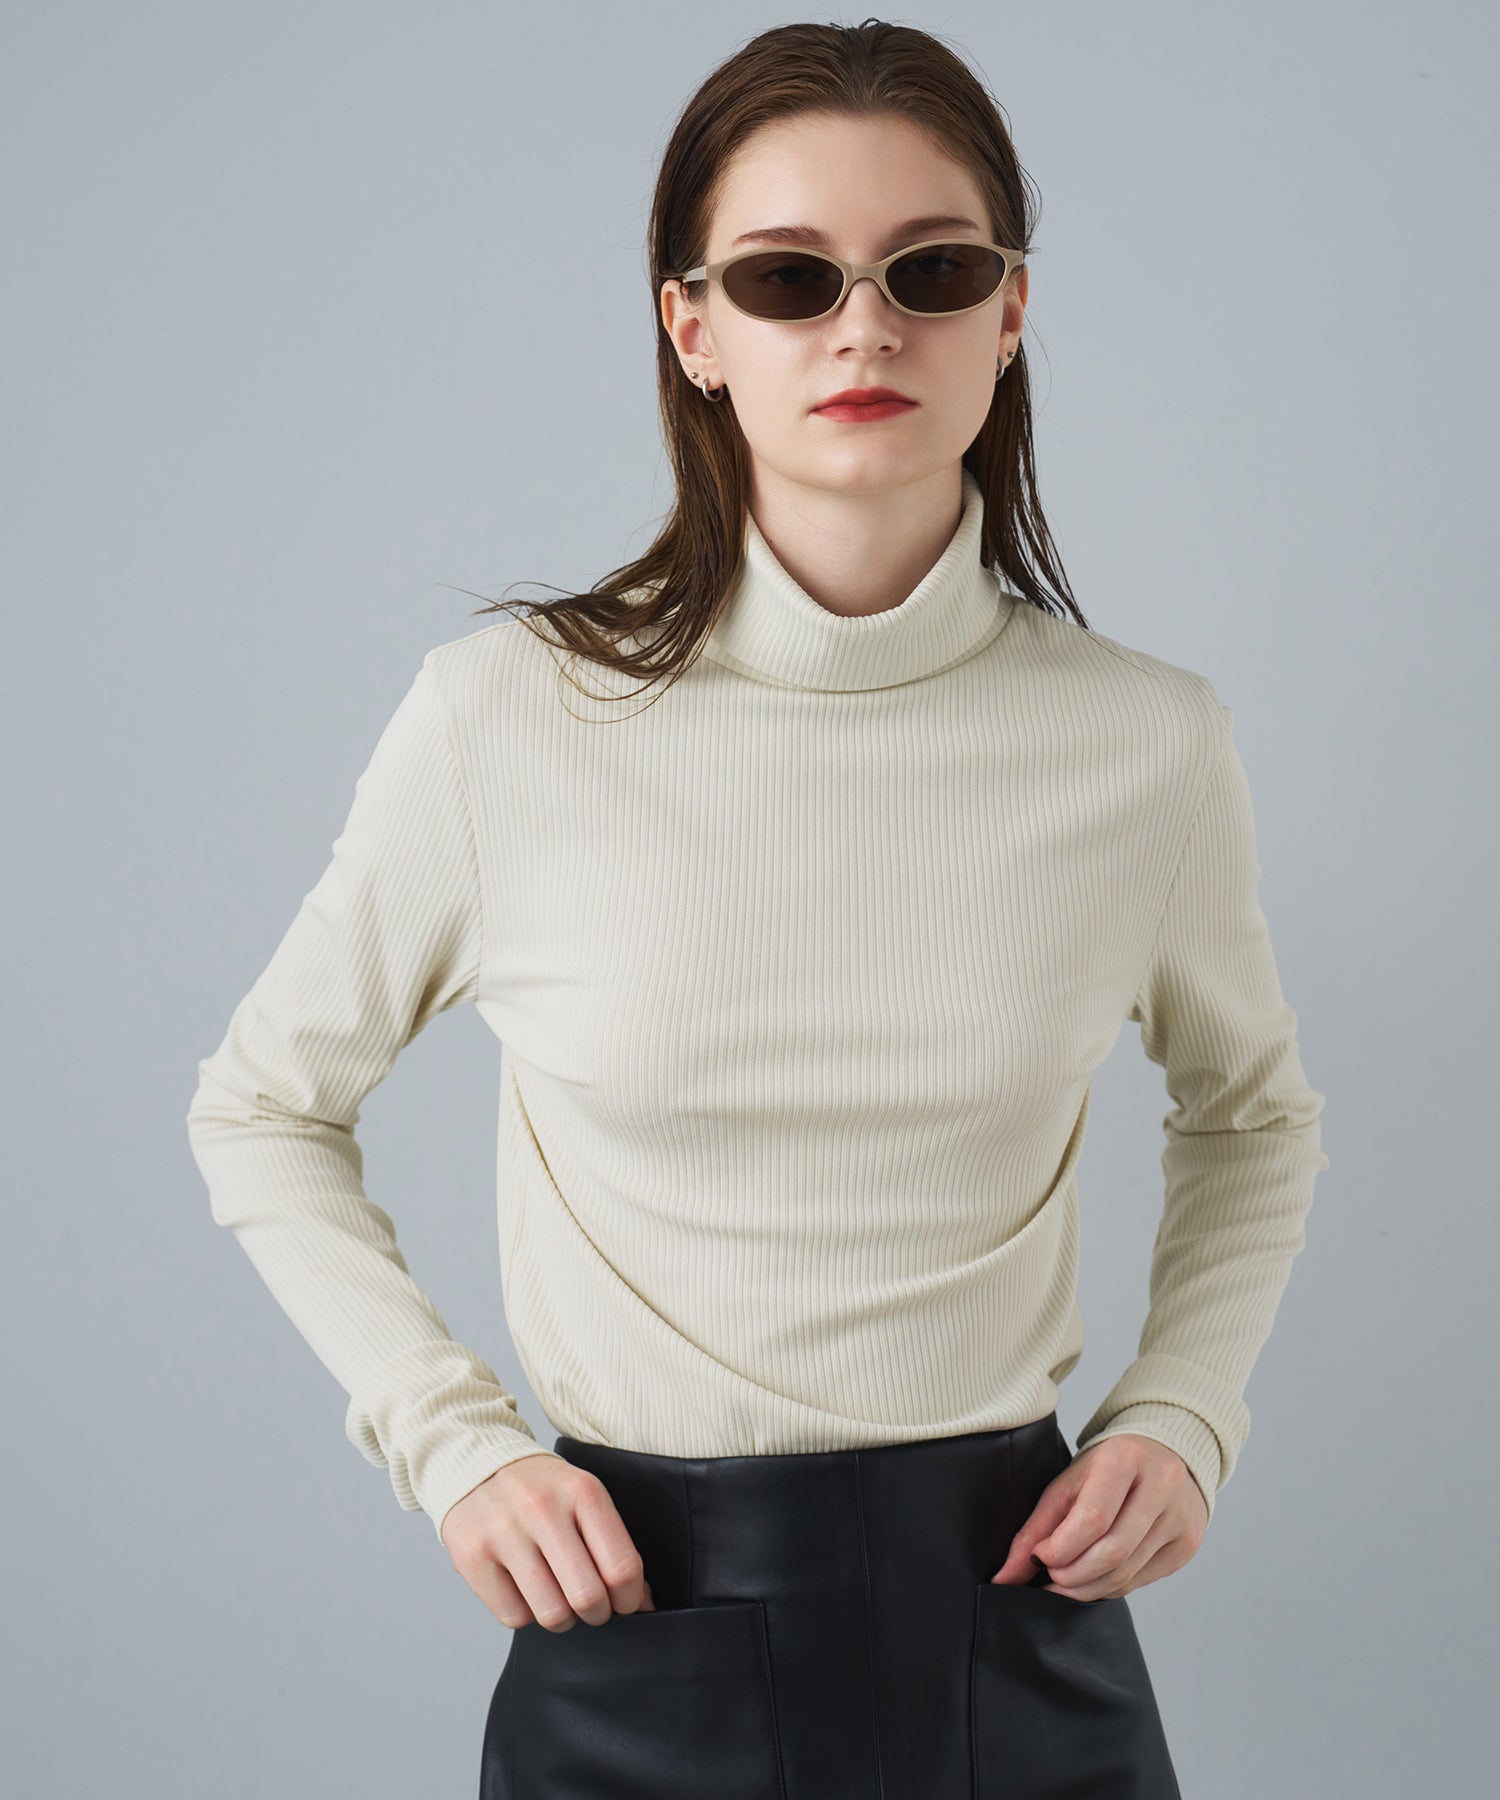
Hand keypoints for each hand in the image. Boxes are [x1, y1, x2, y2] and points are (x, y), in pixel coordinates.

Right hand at [439, 1454, 656, 1631]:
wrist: (477, 1465)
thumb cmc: (541, 1490)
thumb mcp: (583, 1496)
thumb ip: (613, 1544)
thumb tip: (640, 1602)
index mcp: (582, 1492)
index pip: (622, 1567)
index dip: (630, 1599)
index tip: (624, 1602)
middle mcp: (542, 1509)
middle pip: (588, 1597)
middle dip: (597, 1613)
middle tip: (591, 1606)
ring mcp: (504, 1533)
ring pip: (551, 1614)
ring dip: (562, 1618)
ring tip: (557, 1597)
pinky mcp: (472, 1557)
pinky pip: (514, 1617)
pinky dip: (525, 1613)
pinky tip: (523, 1588)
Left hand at [986, 1433, 1209, 1599]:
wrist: (1166, 1453)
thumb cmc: (1111, 1466)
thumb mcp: (1070, 1481)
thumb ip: (1037, 1527)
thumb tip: (1006, 1577)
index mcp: (1126, 1459)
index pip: (1092, 1519)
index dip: (1060, 1549)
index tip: (1040, 1557)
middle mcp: (1162, 1487)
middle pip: (1111, 1553)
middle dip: (1071, 1576)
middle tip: (1050, 1576)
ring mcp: (1180, 1519)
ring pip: (1126, 1574)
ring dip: (1087, 1588)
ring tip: (1066, 1580)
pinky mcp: (1187, 1545)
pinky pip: (1140, 1581)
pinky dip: (1109, 1586)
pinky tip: (1094, 1577)